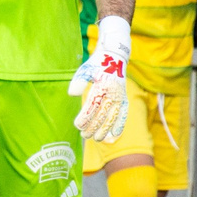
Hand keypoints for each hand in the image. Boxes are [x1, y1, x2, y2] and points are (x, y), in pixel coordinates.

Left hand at [68, 17, 131, 144]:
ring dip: (105, 130)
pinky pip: (123, 115)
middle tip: (84, 135)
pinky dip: (119, 125)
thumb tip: (72, 93)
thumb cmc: (96, 65)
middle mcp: (113, 93)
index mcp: (102, 86)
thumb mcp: (85, 70)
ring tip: (96, 139)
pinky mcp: (124, 99)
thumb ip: (79, 82)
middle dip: (93, 127)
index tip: (77, 125)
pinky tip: (114, 136)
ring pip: (113, 117)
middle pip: (102, 115)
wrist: (114, 57)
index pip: (93, 106)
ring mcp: (120, 97)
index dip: (85, 118)